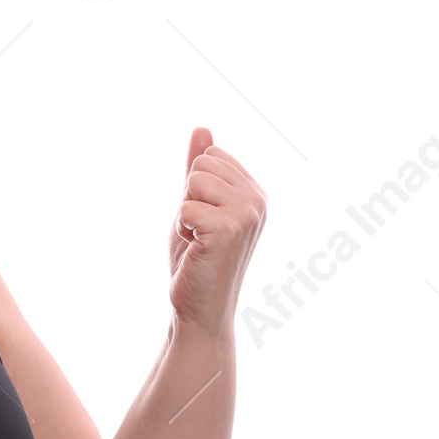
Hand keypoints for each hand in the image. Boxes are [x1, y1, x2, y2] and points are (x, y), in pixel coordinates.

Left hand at [167, 127, 265, 333]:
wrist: (199, 309)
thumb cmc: (197, 261)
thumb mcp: (197, 207)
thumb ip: (201, 170)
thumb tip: (202, 129)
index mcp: (254, 192)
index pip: (211, 155)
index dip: (195, 188)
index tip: (204, 220)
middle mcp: (257, 200)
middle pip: (202, 163)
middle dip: (189, 197)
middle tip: (199, 232)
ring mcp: (246, 214)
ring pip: (194, 181)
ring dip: (184, 214)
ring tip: (198, 240)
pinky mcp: (228, 229)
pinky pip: (186, 207)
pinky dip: (181, 230)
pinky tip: (196, 250)